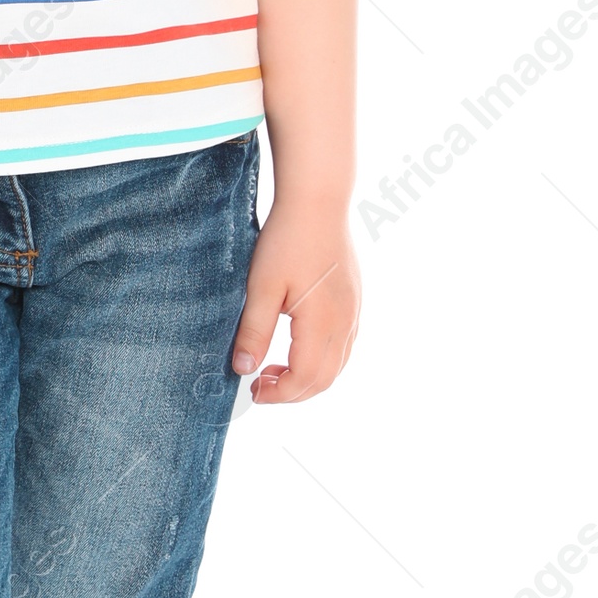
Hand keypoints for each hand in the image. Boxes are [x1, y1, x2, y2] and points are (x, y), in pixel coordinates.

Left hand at [232, 203, 358, 404]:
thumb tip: (243, 369)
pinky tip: (297, 346)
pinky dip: (321, 359)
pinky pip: (343, 345)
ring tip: (274, 368)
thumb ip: (254, 332)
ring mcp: (353, 312)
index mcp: (323, 323)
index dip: (279, 394)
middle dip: (292, 392)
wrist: (317, 203)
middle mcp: (345, 323)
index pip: (305, 379)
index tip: (253, 391)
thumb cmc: (287, 241)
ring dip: (307, 376)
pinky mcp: (354, 301)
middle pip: (325, 379)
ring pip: (337, 365)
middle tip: (260, 385)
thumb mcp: (261, 288)